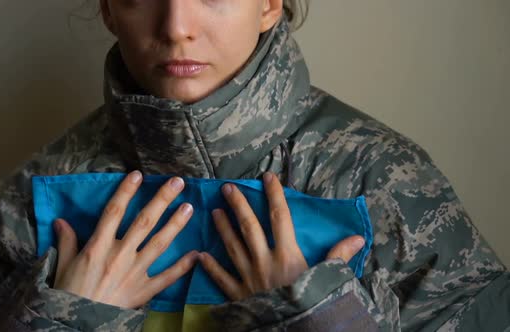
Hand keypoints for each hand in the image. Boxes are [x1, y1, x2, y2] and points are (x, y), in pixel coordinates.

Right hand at [52, 171, 198, 308]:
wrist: (76, 325)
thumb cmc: (68, 292)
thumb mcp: (63, 264)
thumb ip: (66, 241)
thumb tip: (61, 221)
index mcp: (99, 246)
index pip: (114, 212)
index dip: (126, 191)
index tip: (138, 175)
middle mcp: (120, 255)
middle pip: (144, 222)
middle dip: (162, 200)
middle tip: (178, 183)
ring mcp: (135, 272)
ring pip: (159, 244)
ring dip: (176, 225)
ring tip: (189, 208)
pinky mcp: (144, 291)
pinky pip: (166, 277)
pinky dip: (182, 267)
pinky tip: (197, 254)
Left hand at [198, 172, 364, 300]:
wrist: (292, 330)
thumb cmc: (311, 303)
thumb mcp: (328, 277)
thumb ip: (339, 255)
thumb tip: (358, 236)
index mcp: (287, 254)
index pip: (279, 216)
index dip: (274, 194)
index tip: (267, 177)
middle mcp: (264, 260)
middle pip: (249, 227)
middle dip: (238, 205)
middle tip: (227, 188)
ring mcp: (249, 277)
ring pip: (232, 247)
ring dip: (222, 228)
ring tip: (214, 212)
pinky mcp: (238, 295)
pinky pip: (222, 278)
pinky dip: (211, 267)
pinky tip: (200, 255)